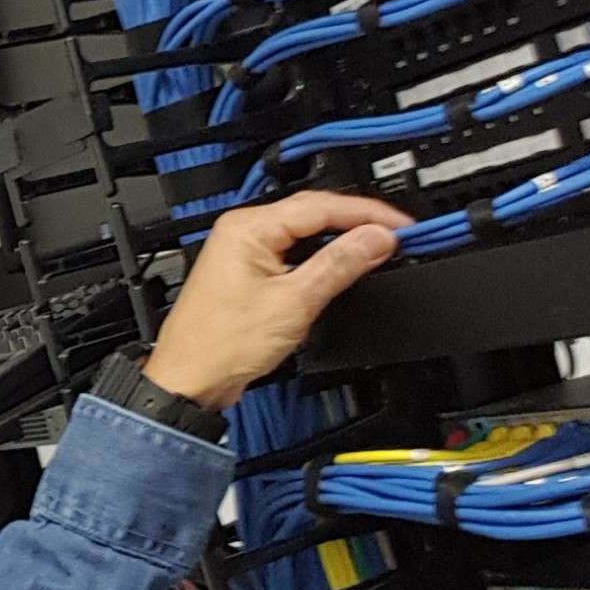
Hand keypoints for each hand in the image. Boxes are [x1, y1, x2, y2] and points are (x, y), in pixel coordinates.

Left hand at [143, 192, 412, 410]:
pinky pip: (292, 260)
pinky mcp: (247, 279)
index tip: (401, 226)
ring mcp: (243, 256)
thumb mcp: (293, 302)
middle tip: (394, 238)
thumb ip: (339, 265)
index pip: (322, 205)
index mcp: (248, 228)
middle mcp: (242, 234)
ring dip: (338, 246)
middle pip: (314, 217)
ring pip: (304, 239)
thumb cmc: (218, 347)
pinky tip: (338, 274)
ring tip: (374, 254)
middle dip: (356, 227)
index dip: (367, 214)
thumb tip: (376, 238)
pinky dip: (318, 265)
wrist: (188, 384)